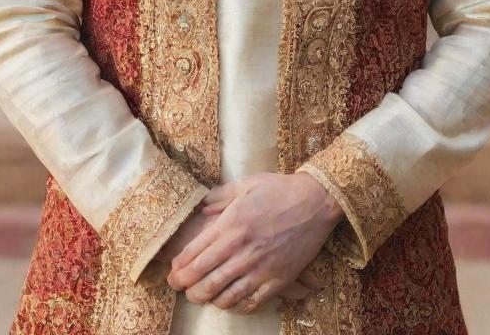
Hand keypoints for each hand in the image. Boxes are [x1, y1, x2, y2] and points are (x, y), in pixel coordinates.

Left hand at [166, 172, 342, 313]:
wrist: (316, 202)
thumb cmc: (279, 190)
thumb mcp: (246, 184)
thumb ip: (220, 196)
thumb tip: (201, 207)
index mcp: (231, 225)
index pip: (194, 255)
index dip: (179, 269)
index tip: (173, 273)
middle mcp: (242, 249)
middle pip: (203, 279)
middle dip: (186, 287)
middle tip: (181, 288)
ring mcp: (260, 268)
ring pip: (223, 295)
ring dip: (206, 298)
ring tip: (201, 295)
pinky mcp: (277, 280)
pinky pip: (249, 302)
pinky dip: (234, 305)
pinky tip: (228, 300)